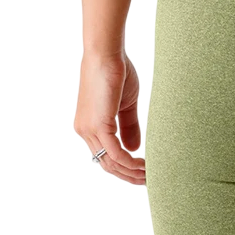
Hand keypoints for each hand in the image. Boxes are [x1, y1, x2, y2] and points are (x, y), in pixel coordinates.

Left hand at [74, 52, 145, 184]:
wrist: (106, 54)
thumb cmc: (116, 72)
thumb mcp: (125, 105)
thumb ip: (129, 127)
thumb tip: (134, 149)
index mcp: (89, 126)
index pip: (105, 156)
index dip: (124, 168)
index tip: (142, 172)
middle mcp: (84, 131)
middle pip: (106, 165)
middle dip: (128, 176)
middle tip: (148, 181)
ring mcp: (89, 129)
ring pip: (110, 163)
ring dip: (130, 172)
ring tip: (149, 175)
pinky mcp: (99, 124)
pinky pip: (114, 153)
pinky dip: (129, 163)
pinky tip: (143, 165)